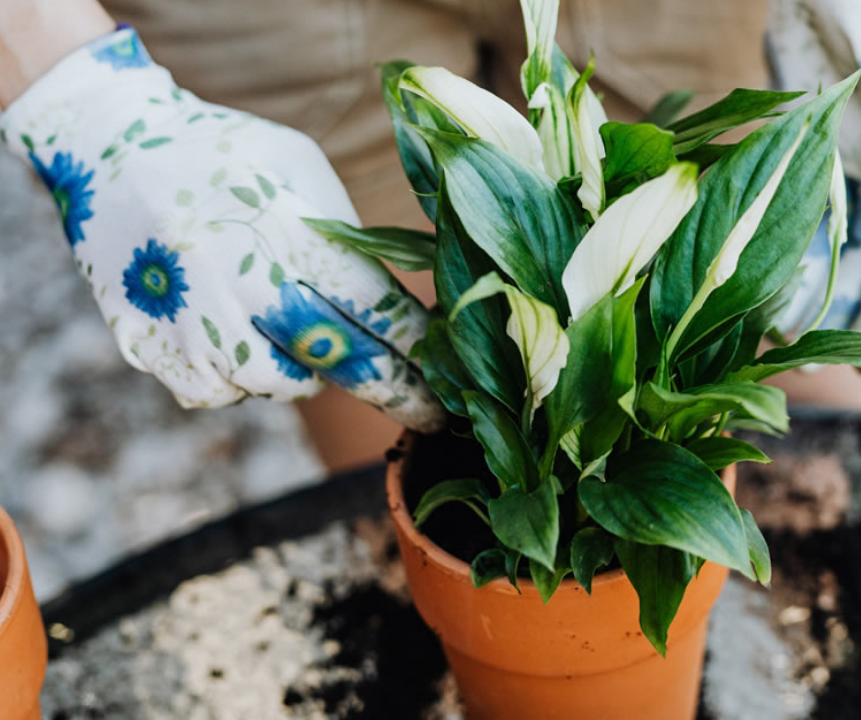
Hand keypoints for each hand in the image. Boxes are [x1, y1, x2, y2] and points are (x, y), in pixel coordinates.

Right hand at [1, 28, 444, 431]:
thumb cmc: (229, 158)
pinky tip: (227, 324)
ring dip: (301, 367)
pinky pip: (222, 393)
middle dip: (398, 394)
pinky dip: (238, 373)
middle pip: (342, 364)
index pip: (378, 312)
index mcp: (291, 235)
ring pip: (283, 386)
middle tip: (434, 416)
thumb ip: (351, 241)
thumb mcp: (303, 171)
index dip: (422, 355)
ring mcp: (194, 325)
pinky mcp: (153, 351)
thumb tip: (410, 307)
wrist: (111, 149)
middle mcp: (245, 287)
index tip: (454, 384)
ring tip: (279, 314)